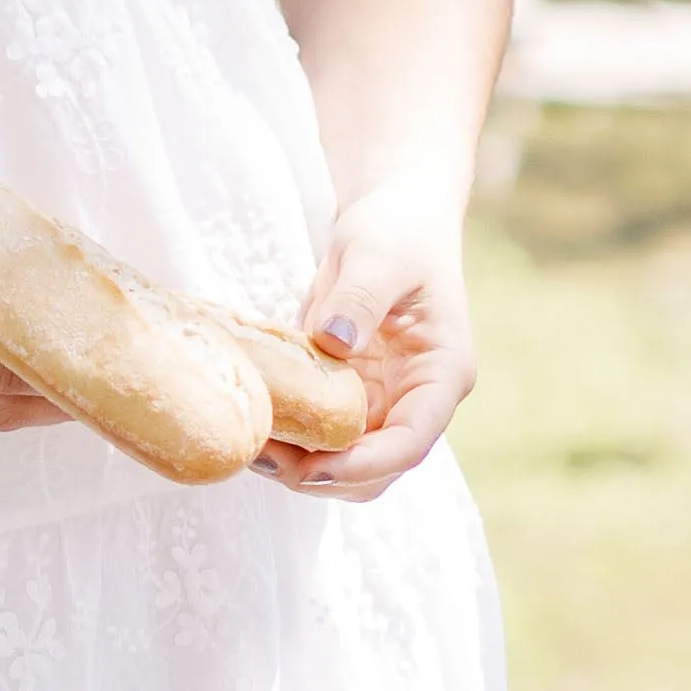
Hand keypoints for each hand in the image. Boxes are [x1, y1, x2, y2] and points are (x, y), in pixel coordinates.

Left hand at [261, 182, 475, 500]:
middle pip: (377, 470)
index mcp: (442, 373)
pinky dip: (290, 440)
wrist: (392, 215)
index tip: (311, 467)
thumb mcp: (378, 253)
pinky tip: (253, 421)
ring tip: (249, 444)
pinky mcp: (350, 394)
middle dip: (322, 475)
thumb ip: (360, 297)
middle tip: (260, 457)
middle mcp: (416, 399)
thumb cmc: (397, 229)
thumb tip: (334, 342)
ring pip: (346, 463)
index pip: (411, 441)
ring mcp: (383, 401)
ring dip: (300, 466)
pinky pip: (321, 434)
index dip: (362, 464)